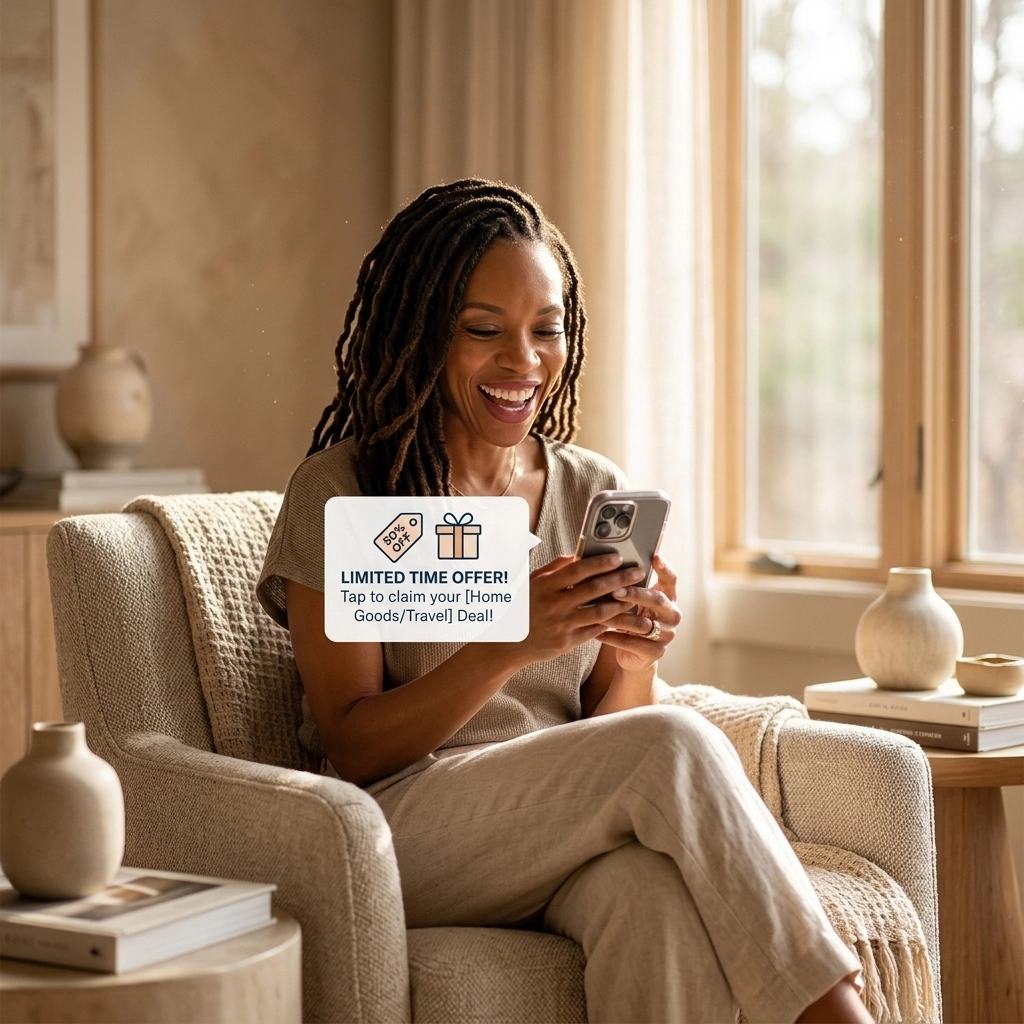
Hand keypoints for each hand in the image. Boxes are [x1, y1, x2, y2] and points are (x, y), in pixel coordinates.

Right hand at [515, 553, 647, 665]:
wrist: (506, 645)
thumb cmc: (519, 608)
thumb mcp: (530, 583)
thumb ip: (553, 568)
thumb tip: (575, 556)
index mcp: (545, 587)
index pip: (578, 570)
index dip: (600, 563)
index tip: (618, 558)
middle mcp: (555, 605)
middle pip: (594, 589)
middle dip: (619, 579)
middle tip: (637, 573)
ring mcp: (562, 625)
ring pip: (599, 612)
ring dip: (620, 602)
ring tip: (635, 595)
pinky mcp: (567, 643)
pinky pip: (593, 630)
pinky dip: (608, 622)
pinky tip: (620, 615)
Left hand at [595, 554, 680, 671]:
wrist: (634, 654)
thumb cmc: (631, 619)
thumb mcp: (634, 602)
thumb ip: (629, 585)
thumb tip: (608, 562)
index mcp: (669, 598)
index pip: (671, 580)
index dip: (664, 568)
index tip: (653, 557)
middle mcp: (672, 615)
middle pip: (657, 600)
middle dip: (635, 594)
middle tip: (614, 591)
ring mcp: (666, 635)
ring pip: (642, 624)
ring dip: (619, 618)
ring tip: (600, 613)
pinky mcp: (656, 652)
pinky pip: (632, 643)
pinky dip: (613, 637)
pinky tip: (597, 632)